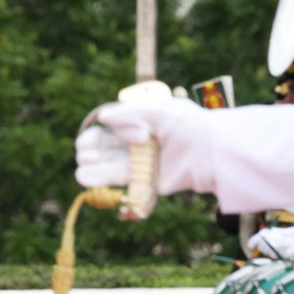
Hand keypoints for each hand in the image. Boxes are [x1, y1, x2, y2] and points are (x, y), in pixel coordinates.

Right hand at [73, 96, 212, 211]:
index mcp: (137, 125)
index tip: (92, 137)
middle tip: (86, 153)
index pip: (108, 130)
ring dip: (92, 167)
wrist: (211, 149)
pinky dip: (101, 181)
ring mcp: (140, 165)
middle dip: (90, 150)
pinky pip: (121, 183)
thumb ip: (129, 112)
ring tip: (82, 168)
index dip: (95, 134)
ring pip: (108, 166)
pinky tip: (85, 177)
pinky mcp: (147, 183)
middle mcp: (136, 145)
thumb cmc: (187, 124)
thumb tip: (101, 117)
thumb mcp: (158, 110)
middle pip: (103, 148)